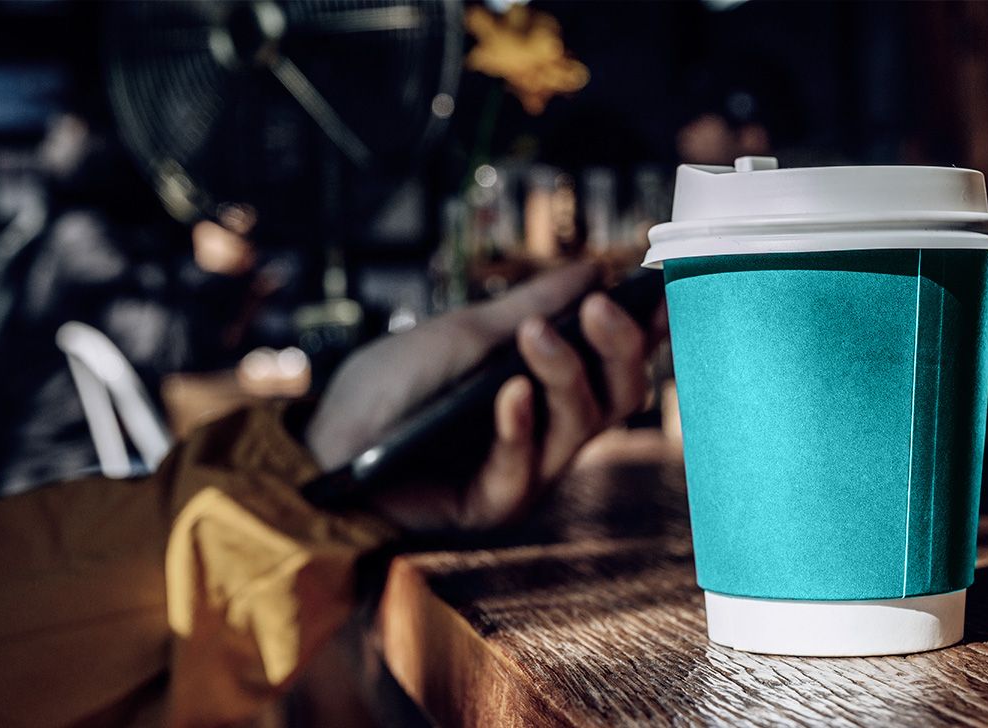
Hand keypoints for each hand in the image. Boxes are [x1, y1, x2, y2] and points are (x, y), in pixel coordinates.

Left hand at [306, 262, 667, 532]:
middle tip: (602, 306)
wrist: (324, 441)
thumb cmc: (390, 384)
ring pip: (580, 428)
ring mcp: (525, 469)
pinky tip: (510, 393)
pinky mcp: (492, 505)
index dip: (647, 329)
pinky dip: (518, 427)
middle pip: (618, 395)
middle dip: (619, 347)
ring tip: (535, 335)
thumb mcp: (462, 331)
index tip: (664, 291)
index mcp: (547, 384)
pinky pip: (522, 469)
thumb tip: (592, 269)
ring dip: (564, 375)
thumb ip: (531, 305)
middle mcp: (549, 428)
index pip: (615, 359)